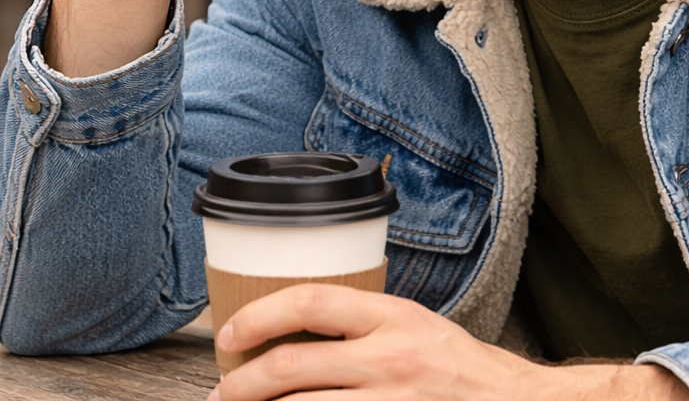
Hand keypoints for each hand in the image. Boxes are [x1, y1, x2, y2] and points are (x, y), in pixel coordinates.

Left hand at [209, 285, 688, 400]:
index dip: (260, 315)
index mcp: (393, 316)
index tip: (231, 331)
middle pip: (292, 365)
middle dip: (243, 380)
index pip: (310, 302)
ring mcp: (388, 400)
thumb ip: (367, 325)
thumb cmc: (461, 367)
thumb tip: (304, 329)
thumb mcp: (415, 325)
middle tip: (222, 387)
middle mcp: (387, 357)